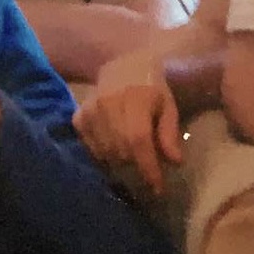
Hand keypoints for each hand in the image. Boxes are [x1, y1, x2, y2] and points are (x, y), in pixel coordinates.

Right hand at [72, 50, 183, 196]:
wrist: (122, 64)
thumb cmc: (151, 87)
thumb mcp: (168, 105)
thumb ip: (169, 133)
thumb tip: (175, 163)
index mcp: (134, 98)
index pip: (138, 140)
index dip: (148, 167)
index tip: (158, 189)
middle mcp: (108, 104)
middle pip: (121, 151)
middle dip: (137, 166)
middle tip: (147, 167)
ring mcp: (90, 110)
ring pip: (105, 153)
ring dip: (121, 162)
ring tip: (132, 155)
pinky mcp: (79, 117)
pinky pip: (91, 149)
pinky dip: (104, 154)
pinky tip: (114, 145)